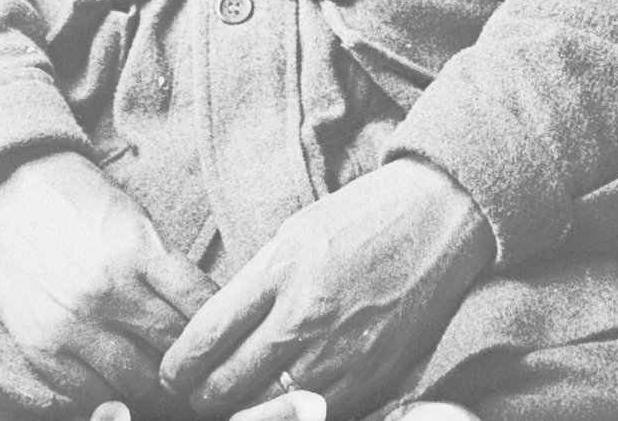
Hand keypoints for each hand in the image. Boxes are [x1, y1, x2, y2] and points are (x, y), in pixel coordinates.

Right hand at [0, 149, 217, 414]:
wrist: (12, 195)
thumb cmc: (84, 204)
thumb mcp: (136, 221)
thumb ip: (166, 269)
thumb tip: (204, 315)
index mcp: (138, 251)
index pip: (199, 305)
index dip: (219, 326)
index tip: (224, 335)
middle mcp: (106, 292)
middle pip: (172, 348)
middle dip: (191, 359)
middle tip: (199, 366)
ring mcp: (71, 325)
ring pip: (136, 380)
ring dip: (154, 382)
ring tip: (162, 375)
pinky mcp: (40, 349)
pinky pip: (89, 393)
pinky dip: (110, 392)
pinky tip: (119, 377)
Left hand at [159, 156, 495, 419]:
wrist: (442, 216)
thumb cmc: (364, 216)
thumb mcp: (295, 234)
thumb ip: (252, 287)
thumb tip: (210, 336)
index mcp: (281, 275)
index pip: (203, 343)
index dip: (177, 367)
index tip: (175, 371)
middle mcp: (305, 320)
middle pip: (223, 389)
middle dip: (201, 395)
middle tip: (200, 390)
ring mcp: (340, 356)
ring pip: (262, 411)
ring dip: (242, 408)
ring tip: (239, 396)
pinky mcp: (371, 380)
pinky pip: (312, 415)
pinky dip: (290, 412)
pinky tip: (286, 395)